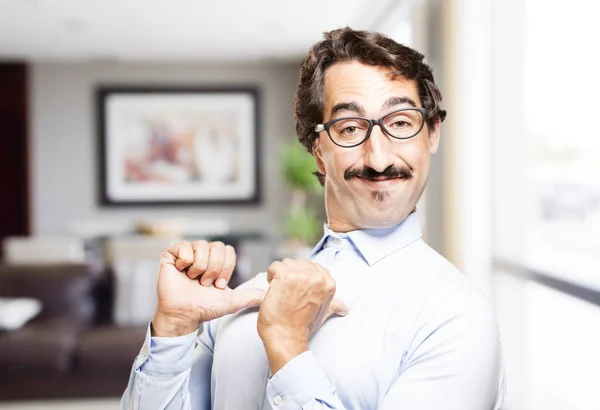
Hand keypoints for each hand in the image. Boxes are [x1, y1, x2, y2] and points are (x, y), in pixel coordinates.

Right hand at [152, 240, 264, 336]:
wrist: (184, 314)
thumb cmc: (205, 307)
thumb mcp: (232, 301)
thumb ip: (251, 296)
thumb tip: (269, 295)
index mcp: (216, 260)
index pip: (229, 250)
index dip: (225, 268)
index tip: (218, 285)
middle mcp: (202, 254)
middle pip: (218, 247)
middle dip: (214, 269)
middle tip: (205, 283)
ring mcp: (186, 252)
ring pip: (202, 247)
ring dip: (200, 268)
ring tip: (193, 279)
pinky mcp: (171, 254)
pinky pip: (184, 247)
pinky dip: (185, 262)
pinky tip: (181, 272)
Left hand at [257, 258, 348, 373]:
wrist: (286, 335)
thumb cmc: (302, 326)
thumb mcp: (323, 313)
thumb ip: (334, 306)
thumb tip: (344, 308)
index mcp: (329, 283)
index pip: (311, 267)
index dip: (300, 278)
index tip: (298, 292)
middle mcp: (318, 277)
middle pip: (298, 263)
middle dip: (290, 276)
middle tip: (289, 294)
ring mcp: (301, 275)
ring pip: (286, 263)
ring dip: (280, 276)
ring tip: (282, 292)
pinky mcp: (285, 276)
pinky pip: (274, 266)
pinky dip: (271, 276)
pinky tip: (274, 290)